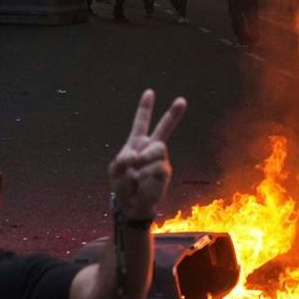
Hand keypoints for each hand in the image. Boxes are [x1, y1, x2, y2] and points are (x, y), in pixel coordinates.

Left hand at [109, 89, 185, 221]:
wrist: (132, 205)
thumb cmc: (123, 185)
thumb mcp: (115, 170)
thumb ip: (122, 160)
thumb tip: (135, 156)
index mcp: (136, 144)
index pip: (141, 123)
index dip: (145, 108)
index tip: (150, 92)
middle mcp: (150, 149)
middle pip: (163, 128)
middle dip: (173, 114)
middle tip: (182, 100)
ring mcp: (159, 160)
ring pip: (158, 148)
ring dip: (145, 157)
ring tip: (137, 166)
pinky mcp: (164, 171)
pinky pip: (157, 166)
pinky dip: (146, 172)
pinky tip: (141, 179)